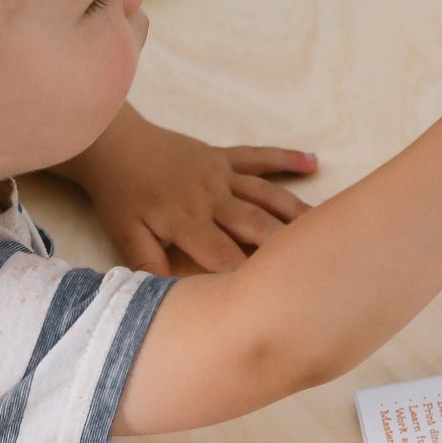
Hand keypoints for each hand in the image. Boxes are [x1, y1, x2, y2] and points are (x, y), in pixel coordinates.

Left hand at [62, 108, 317, 273]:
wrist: (112, 144)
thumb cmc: (120, 196)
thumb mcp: (126, 237)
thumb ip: (149, 266)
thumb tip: (173, 298)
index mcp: (189, 222)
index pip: (227, 256)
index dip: (250, 276)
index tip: (276, 294)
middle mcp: (212, 198)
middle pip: (258, 225)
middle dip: (288, 247)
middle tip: (320, 264)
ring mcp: (221, 175)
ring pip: (267, 194)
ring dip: (297, 212)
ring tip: (329, 227)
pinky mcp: (223, 157)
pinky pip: (259, 157)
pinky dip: (287, 158)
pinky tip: (314, 163)